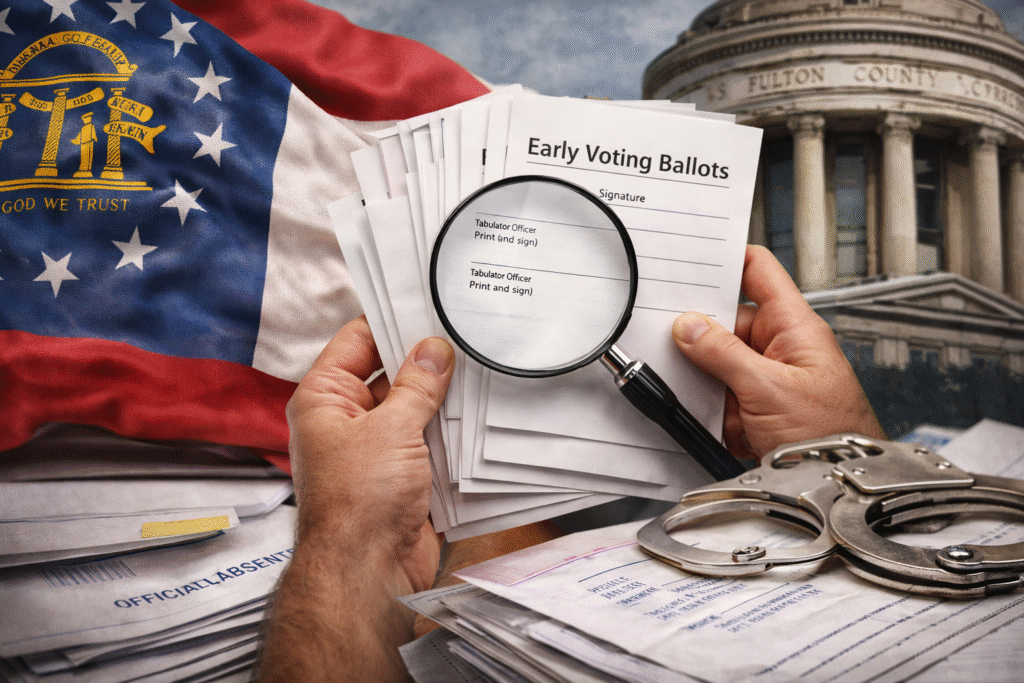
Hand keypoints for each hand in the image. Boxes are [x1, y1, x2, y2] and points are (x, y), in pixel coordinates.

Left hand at [286, 315, 453, 593]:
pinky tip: (476, 413)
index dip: (390, 320)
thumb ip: (417, 385)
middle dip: (423, 360)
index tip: (425, 303)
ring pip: (412, 406)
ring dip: (440, 397)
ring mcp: (375, 448)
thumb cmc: (358, 503)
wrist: (369, 571)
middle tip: (460, 335)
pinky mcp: (401, 474)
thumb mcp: (392, 428)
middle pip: (389, 372)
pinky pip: (428, 439)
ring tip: (476, 369)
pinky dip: (448, 429)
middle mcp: (346, 420)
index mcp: (325, 398)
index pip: (357, 341)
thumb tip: (433, 350)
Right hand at [672, 245, 884, 459]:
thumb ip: (723, 354)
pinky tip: (706, 414)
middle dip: (699, 332)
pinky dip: (705, 404)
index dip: (726, 258)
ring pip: (716, 361)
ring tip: (697, 386)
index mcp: (794, 327)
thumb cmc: (832, 435)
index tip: (691, 259)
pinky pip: (718, 393)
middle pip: (726, 322)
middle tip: (672, 334)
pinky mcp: (752, 407)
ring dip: (701, 375)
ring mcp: (764, 377)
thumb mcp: (769, 388)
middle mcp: (779, 347)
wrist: (836, 485)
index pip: (758, 272)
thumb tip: (688, 327)